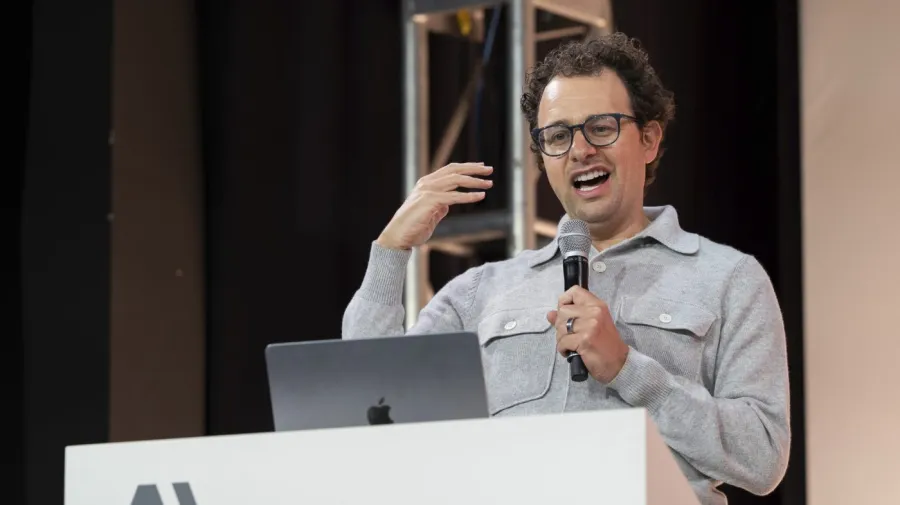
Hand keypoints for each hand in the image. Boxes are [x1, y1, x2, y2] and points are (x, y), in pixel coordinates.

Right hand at [376, 162, 492, 249]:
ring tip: (488, 183)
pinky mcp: (429, 201)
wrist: (398, 237)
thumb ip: (439, 207)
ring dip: (474, 181)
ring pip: (456, 180)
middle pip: (455, 170)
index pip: (450, 169)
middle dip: (474, 169)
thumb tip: (448, 205)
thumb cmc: (413, 227)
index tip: (481, 167)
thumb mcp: (430, 213)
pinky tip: (480, 196)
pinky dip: (468, 196)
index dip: (466, 167)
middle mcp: (426, 183)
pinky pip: (454, 196)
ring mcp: (427, 191)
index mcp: (426, 184)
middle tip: (489, 170)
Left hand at [547, 286, 628, 383]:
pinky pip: (562, 341)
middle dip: (561, 326)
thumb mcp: (591, 325)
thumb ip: (570, 317)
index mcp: (597, 305)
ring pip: (560, 327)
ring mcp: (590, 326)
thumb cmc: (604, 344)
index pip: (574, 291)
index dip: (564, 302)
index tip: (567, 315)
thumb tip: (550, 314)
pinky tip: (572, 352)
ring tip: (572, 345)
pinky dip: (563, 349)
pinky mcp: (584, 340)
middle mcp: (594, 312)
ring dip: (561, 339)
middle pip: (563, 311)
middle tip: (571, 335)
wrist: (618, 363)